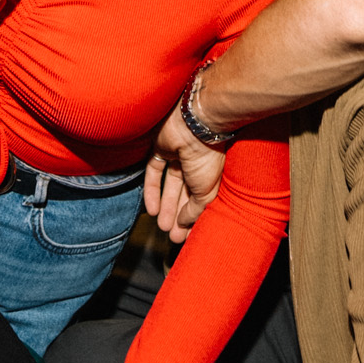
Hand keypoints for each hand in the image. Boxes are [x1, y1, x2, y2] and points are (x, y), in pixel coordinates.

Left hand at [143, 104, 225, 241]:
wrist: (194, 126)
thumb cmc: (207, 157)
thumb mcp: (206, 192)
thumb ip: (195, 210)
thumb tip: (184, 222)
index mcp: (212, 172)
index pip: (201, 198)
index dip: (194, 217)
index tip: (188, 236)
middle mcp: (196, 164)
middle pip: (184, 193)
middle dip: (178, 215)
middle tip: (173, 236)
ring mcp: (178, 155)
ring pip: (169, 185)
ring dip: (165, 206)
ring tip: (162, 227)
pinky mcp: (160, 148)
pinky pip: (153, 173)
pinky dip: (151, 191)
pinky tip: (151, 210)